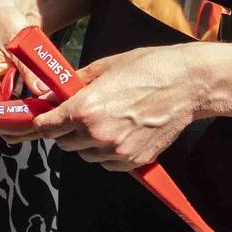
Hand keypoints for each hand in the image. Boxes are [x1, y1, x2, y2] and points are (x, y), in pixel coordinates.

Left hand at [34, 43, 206, 169]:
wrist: (187, 84)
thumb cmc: (147, 69)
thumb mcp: (103, 68)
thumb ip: (74, 84)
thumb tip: (51, 94)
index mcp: (85, 109)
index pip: (46, 127)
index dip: (44, 122)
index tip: (45, 119)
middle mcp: (97, 134)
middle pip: (63, 144)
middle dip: (64, 131)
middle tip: (76, 117)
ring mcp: (117, 151)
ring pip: (85, 156)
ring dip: (86, 143)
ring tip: (103, 122)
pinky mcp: (135, 161)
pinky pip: (108, 163)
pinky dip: (107, 153)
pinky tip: (119, 133)